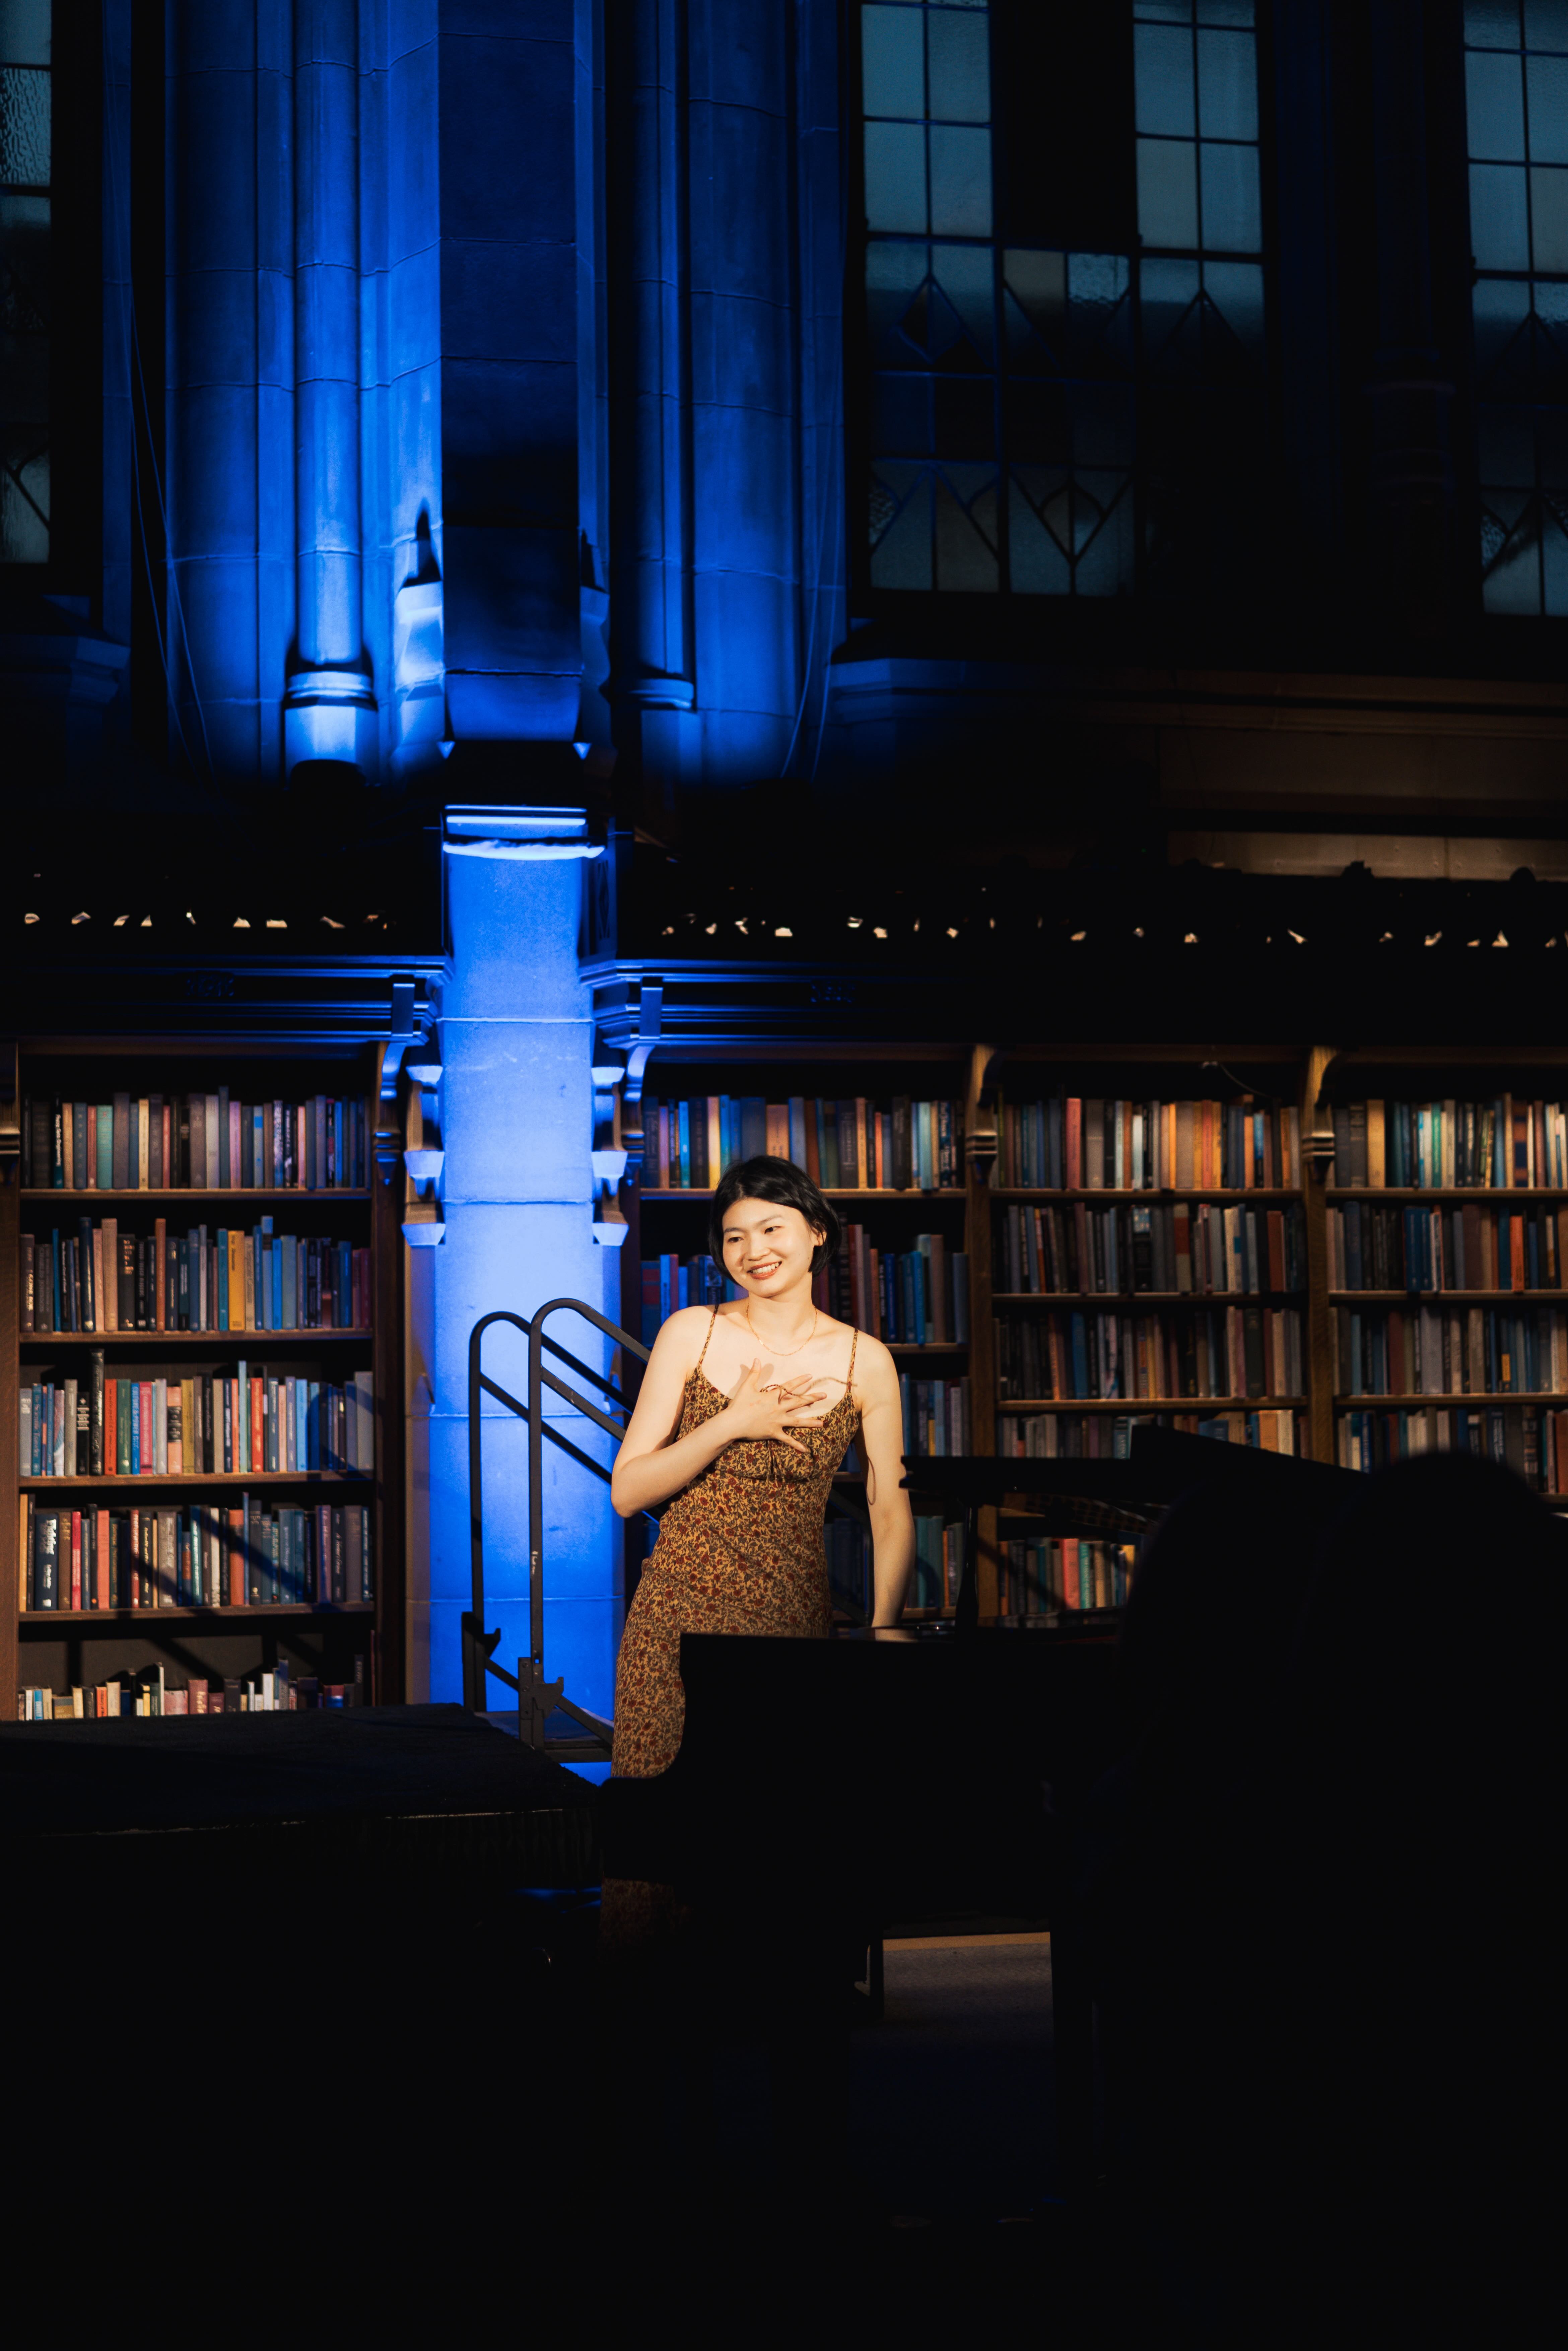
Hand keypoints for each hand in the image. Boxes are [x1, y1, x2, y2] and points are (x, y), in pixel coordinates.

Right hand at [717, 1359, 831, 1452]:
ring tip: (822, 1423)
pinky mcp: (774, 1432)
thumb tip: (757, 1359)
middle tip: (824, 1395)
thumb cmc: (739, 1404)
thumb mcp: (747, 1386)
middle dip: (812, 1398)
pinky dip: (796, 1445)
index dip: (800, 1381)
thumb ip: (754, 1373)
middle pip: (798, 1402)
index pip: (789, 1386)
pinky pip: (787, 1440)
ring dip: (810, 1422)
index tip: (810, 1376)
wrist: (733, 1422)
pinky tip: (805, 1449)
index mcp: (772, 1396)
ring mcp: (777, 1421)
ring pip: (797, 1421)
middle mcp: (778, 1408)